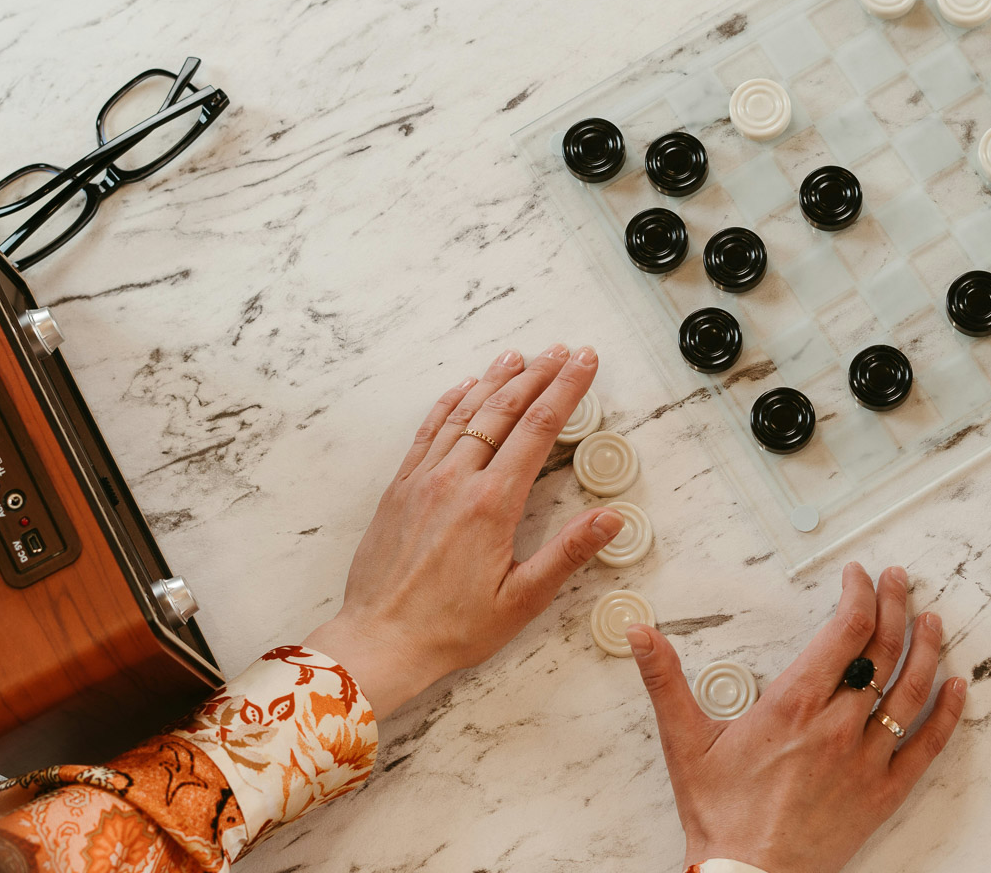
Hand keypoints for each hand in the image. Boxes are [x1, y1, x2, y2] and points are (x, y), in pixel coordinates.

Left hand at [306, 344, 626, 718]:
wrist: (380, 640)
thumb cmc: (450, 628)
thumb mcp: (522, 599)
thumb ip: (567, 553)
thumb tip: (610, 518)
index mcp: (491, 504)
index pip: (539, 430)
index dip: (566, 390)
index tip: (585, 363)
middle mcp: (456, 480)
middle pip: (504, 410)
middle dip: (538, 375)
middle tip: (563, 350)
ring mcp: (423, 480)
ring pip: (465, 413)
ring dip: (496, 380)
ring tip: (520, 356)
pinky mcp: (400, 489)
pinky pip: (428, 432)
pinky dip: (449, 404)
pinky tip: (464, 387)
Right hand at [629, 563, 967, 872]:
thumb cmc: (719, 813)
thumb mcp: (684, 741)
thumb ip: (665, 679)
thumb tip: (639, 632)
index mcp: (796, 704)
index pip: (845, 632)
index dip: (859, 595)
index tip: (859, 576)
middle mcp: (839, 726)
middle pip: (883, 651)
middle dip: (896, 606)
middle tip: (900, 580)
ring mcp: (866, 760)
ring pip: (911, 691)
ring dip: (927, 648)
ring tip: (931, 619)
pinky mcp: (883, 794)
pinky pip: (927, 748)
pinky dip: (947, 714)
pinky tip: (958, 689)